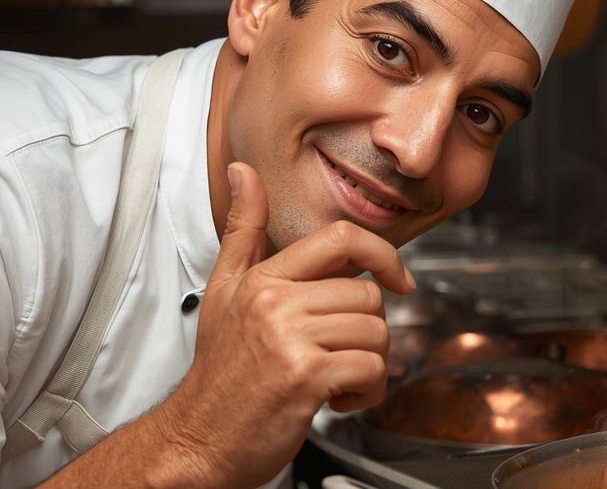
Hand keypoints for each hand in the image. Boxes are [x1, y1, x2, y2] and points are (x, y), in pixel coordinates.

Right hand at [158, 161, 414, 486]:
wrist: (198, 440)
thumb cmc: (221, 372)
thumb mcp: (224, 291)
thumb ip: (244, 231)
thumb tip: (244, 173)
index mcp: (264, 278)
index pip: (341, 239)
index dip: (385, 254)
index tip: (400, 278)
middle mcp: (276, 302)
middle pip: (368, 294)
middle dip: (367, 330)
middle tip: (338, 353)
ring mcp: (289, 339)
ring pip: (376, 332)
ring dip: (369, 364)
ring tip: (335, 377)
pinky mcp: (305, 377)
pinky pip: (371, 369)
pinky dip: (367, 392)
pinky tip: (337, 398)